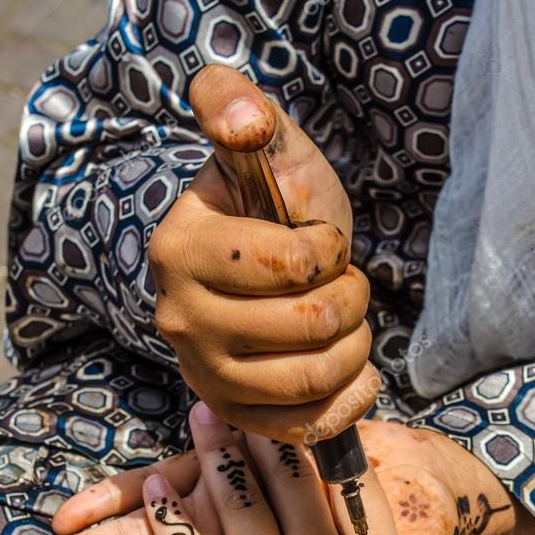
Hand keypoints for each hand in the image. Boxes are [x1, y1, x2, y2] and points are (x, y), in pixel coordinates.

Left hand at [140, 405, 510, 534]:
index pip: (357, 491)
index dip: (337, 448)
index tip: (319, 415)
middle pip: (293, 483)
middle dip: (269, 435)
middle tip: (245, 398)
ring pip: (240, 505)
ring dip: (218, 458)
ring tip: (201, 417)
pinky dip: (171, 521)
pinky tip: (157, 489)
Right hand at [150, 63, 376, 440]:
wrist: (248, 266)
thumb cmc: (269, 205)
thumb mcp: (265, 146)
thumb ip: (241, 108)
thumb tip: (243, 122)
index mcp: (181, 250)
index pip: (293, 265)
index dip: (331, 250)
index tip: (320, 240)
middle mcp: (181, 320)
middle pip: (310, 325)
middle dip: (350, 297)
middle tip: (342, 283)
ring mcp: (205, 375)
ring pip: (314, 377)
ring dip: (354, 344)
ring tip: (345, 321)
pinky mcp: (235, 413)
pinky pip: (308, 426)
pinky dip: (350, 396)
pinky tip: (352, 367)